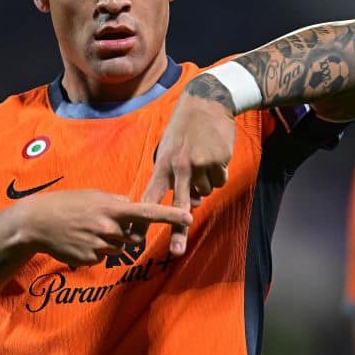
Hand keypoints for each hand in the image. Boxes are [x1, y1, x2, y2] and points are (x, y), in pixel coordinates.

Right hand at [14, 189, 191, 266]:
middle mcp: (109, 228)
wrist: (36, 223)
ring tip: (85, 231)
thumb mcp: (93, 195)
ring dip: (108, 241)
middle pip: (132, 236)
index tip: (189, 216)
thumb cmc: (66, 204)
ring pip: (118, 248)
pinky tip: (78, 241)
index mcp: (111, 208)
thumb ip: (116, 201)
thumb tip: (132, 206)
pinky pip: (102, 257)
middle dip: (124, 231)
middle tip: (99, 223)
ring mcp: (99, 245)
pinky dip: (95, 250)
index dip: (170, 214)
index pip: (147, 211)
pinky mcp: (90, 259)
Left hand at [141, 92, 235, 254]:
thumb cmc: (184, 129)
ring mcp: (200, 164)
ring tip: (202, 161)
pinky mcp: (218, 161)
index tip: (134, 239)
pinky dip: (219, 174)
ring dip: (205, 184)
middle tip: (176, 252)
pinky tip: (215, 156)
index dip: (142, 220)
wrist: (208, 102)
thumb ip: (173, 178)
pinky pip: (220, 181)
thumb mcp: (169, 149)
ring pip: (205, 192)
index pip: (150, 197)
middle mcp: (180, 167)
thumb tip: (189, 204)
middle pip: (179, 205)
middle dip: (177, 231)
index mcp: (163, 165)